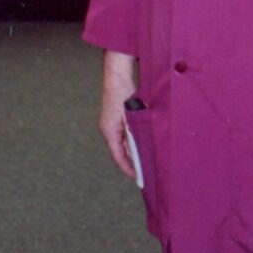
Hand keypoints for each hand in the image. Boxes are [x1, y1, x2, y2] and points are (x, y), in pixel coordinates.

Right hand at [98, 50, 136, 179]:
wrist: (117, 74)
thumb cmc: (123, 94)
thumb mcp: (131, 117)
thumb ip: (135, 135)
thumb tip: (141, 152)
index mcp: (109, 131)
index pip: (118, 157)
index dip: (128, 169)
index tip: (138, 178)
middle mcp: (107, 129)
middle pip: (119, 151)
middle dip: (132, 162)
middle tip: (145, 171)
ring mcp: (109, 124)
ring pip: (121, 143)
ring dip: (132, 151)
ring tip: (145, 160)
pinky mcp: (114, 118)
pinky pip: (122, 135)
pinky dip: (131, 141)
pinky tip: (142, 143)